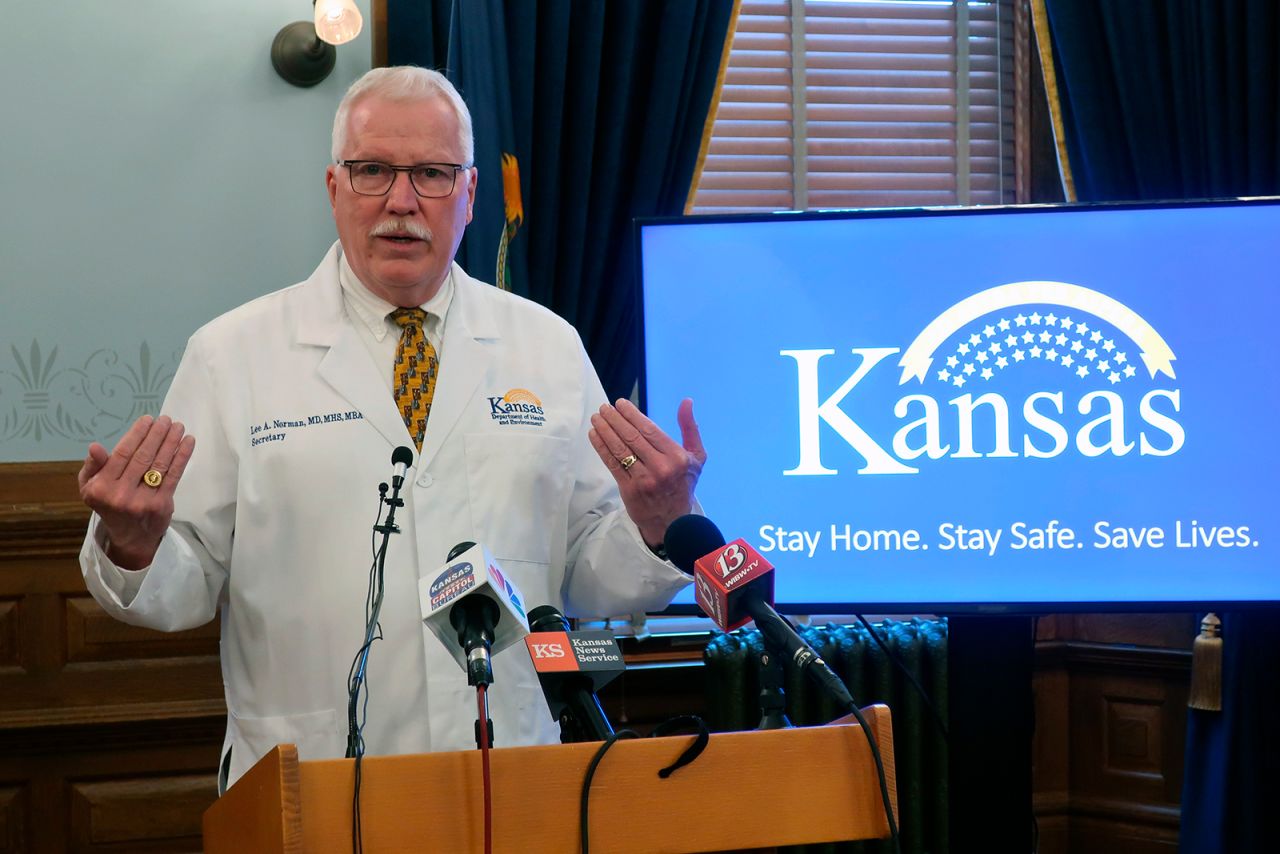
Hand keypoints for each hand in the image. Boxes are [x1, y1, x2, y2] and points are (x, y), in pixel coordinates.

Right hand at [77, 415, 196, 569]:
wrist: (130, 537)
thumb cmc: (109, 504)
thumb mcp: (90, 487)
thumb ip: (93, 466)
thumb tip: (95, 446)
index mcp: (101, 487)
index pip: (122, 454)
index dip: (137, 434)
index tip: (147, 420)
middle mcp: (121, 495)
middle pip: (143, 456)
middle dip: (157, 434)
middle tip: (166, 419)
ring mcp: (142, 501)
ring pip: (159, 464)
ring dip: (171, 442)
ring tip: (178, 427)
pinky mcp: (162, 505)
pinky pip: (173, 476)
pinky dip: (182, 456)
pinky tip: (188, 442)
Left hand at [588, 398, 705, 548]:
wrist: (672, 521)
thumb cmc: (683, 484)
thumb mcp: (697, 457)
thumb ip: (690, 428)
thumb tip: (686, 401)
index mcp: (677, 457)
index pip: (649, 430)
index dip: (632, 415)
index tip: (619, 404)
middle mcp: (661, 467)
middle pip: (632, 437)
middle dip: (615, 419)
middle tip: (603, 408)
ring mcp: (643, 479)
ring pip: (620, 449)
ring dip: (605, 431)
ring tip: (596, 418)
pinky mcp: (629, 490)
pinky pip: (612, 464)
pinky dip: (601, 448)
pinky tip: (594, 435)